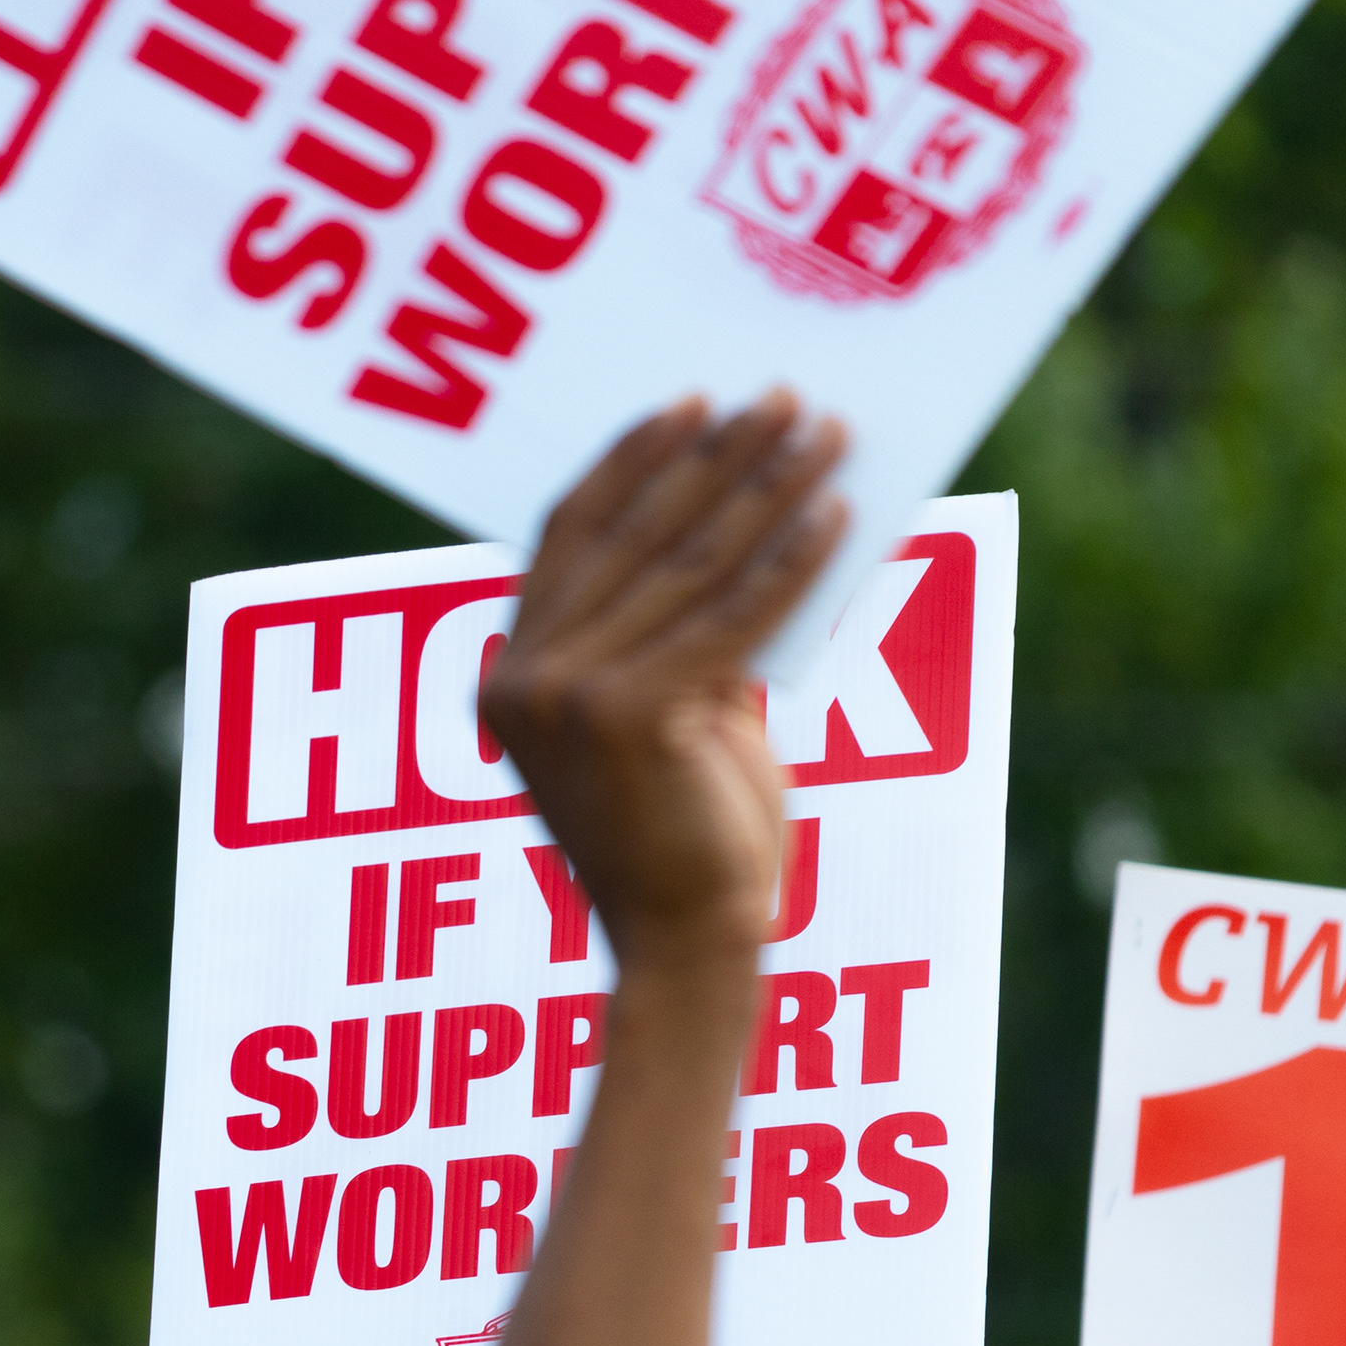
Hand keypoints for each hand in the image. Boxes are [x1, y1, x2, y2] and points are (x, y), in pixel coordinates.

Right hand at [476, 394, 844, 971]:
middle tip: (782, 397)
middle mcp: (526, 679)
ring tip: (823, 435)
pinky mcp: (634, 717)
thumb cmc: (685, 842)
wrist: (688, 947)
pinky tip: (836, 513)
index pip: (569, 534)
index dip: (632, 461)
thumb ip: (672, 639)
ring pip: (688, 564)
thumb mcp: (661, 722)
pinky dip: (792, 558)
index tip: (693, 405)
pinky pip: (731, 615)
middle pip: (634, 532)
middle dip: (717, 455)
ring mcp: (571, 698)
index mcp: (508, 676)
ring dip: (767, 487)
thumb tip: (741, 528)